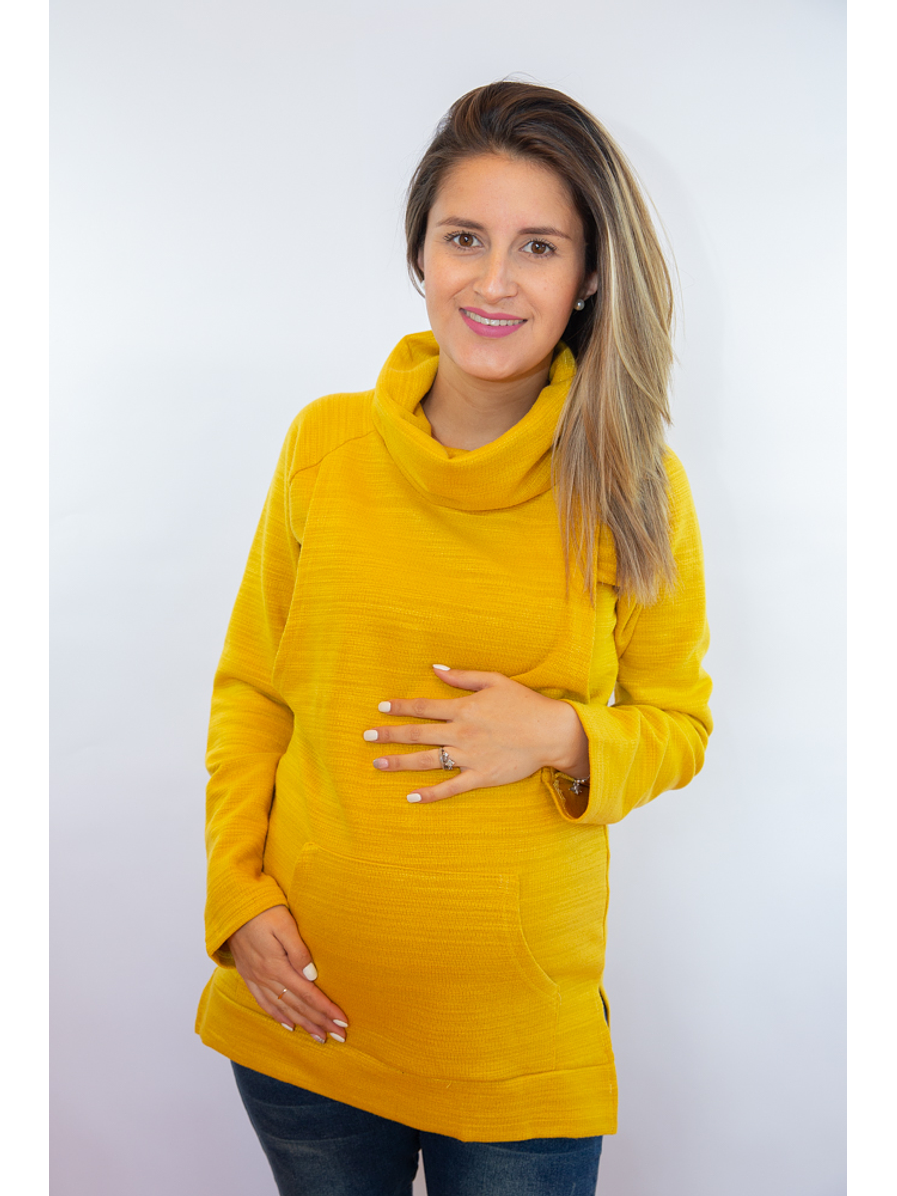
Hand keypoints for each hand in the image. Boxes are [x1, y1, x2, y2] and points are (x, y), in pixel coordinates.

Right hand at [226, 905, 348, 1043]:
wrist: (232, 907)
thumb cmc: (263, 910)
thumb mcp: (284, 924)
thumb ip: (298, 950)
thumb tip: (312, 976)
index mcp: (276, 966)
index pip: (307, 993)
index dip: (326, 1009)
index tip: (342, 1022)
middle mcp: (266, 977)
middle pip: (297, 1006)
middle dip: (319, 1022)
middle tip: (339, 1037)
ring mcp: (256, 978)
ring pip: (283, 1009)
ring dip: (303, 1024)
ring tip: (319, 1037)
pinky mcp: (249, 976)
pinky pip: (264, 1003)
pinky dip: (278, 1017)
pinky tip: (289, 1025)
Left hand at [364, 665, 589, 802]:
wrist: (552, 733)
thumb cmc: (525, 704)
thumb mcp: (495, 681)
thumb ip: (462, 676)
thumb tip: (435, 668)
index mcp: (463, 709)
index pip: (423, 707)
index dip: (400, 707)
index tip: (381, 708)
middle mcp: (461, 733)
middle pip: (417, 734)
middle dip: (389, 735)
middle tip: (366, 737)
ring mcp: (469, 757)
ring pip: (427, 761)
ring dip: (400, 763)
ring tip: (378, 764)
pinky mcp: (480, 777)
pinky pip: (450, 788)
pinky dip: (429, 794)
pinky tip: (410, 797)